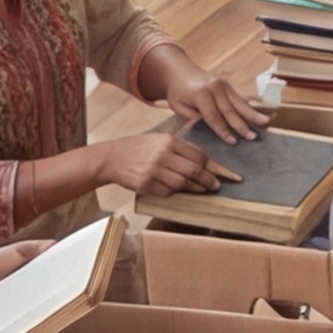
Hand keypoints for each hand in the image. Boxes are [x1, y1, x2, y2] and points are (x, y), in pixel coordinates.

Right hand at [113, 110, 231, 201]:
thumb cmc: (139, 148)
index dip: (211, 166)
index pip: (198, 155)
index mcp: (169, 141)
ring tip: (202, 189)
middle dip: (208, 180)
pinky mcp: (146, 185)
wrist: (112, 158)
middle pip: (194, 171)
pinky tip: (178, 191)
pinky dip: (175, 193)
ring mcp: (154, 171)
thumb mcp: (159, 139)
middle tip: (216, 186)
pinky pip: (167, 192)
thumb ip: (179, 148)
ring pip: (182, 184)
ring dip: (195, 188)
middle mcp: (163, 155)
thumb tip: (204, 162)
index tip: (220, 172)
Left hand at [161, 63, 265, 144]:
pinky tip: (260, 114)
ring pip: (240, 102)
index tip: (233, 142)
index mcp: (200, 93)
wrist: (180, 72)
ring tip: (265, 123)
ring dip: (253, 114)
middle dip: (242, 124)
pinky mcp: (228, 85)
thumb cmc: (177, 93)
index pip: (213, 116)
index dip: (223, 130)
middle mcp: (215, 87)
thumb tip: (208, 126)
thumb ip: (191, 116)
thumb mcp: (177, 106)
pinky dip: (250, 108)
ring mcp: (223, 84)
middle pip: (230, 109)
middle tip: (253, 136)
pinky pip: (240, 98)